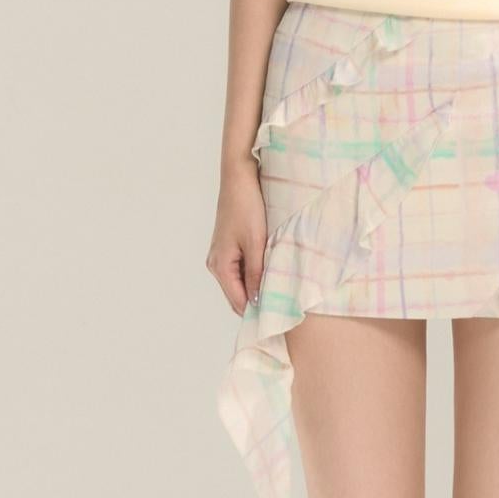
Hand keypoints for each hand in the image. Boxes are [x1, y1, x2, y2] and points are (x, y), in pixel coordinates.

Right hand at [206, 160, 267, 316]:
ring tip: (280, 290)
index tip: (278, 318)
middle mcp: (216, 264)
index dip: (257, 313)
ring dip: (256, 287)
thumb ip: (257, 273)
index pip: (238, 302)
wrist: (239, 178)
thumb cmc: (247, 207)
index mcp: (220, 266)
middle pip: (237, 295)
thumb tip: (258, 300)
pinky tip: (270, 271)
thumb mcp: (256, 242)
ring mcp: (220, 255)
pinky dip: (254, 274)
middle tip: (283, 308)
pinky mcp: (227, 247)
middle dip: (257, 302)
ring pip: (240, 283)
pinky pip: (240, 270)